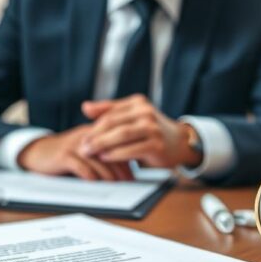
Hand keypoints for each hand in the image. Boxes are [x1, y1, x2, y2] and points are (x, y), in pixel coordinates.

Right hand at [17, 125, 133, 180]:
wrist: (38, 152)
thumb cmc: (66, 154)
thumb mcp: (86, 151)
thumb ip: (103, 157)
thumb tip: (125, 171)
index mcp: (94, 133)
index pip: (116, 143)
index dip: (127, 158)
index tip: (135, 173)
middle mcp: (86, 137)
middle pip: (109, 152)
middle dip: (121, 169)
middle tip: (129, 182)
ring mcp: (74, 146)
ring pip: (98, 160)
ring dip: (108, 175)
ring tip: (116, 186)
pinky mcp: (63, 156)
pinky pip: (81, 167)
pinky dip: (90, 176)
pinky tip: (96, 184)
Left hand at [80, 95, 201, 168]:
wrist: (179, 143)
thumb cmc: (150, 130)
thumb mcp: (131, 116)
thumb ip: (109, 111)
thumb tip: (85, 107)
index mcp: (138, 103)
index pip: (110, 113)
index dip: (94, 126)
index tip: (82, 138)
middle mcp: (146, 112)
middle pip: (113, 123)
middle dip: (95, 136)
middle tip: (82, 147)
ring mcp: (153, 128)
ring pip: (121, 135)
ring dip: (102, 144)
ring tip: (89, 152)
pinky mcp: (157, 145)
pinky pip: (132, 149)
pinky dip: (116, 154)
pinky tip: (105, 158)